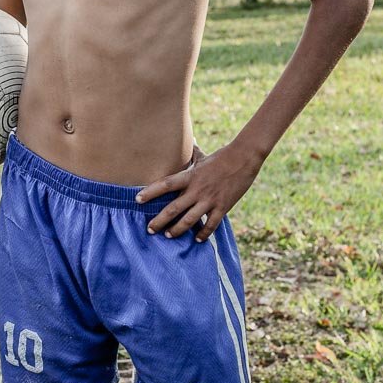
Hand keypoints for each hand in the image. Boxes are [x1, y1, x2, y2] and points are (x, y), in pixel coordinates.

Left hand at [136, 141, 261, 241]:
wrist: (244, 158)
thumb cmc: (222, 157)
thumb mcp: (203, 157)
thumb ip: (192, 155)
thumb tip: (188, 143)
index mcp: (190, 176)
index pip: (166, 184)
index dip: (150, 192)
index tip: (137, 199)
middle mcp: (197, 189)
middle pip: (174, 208)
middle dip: (160, 221)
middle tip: (150, 229)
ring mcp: (210, 200)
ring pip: (189, 220)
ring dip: (177, 230)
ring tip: (169, 236)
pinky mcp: (223, 207)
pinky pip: (211, 224)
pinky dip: (203, 234)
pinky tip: (197, 239)